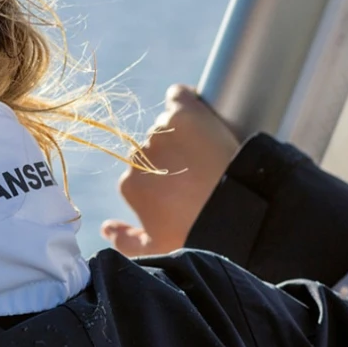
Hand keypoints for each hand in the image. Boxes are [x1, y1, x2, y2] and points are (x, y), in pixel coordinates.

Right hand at [100, 85, 242, 256]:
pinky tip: (196, 110)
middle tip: (200, 173)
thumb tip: (105, 228)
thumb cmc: (199, 235)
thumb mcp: (157, 250)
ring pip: (167, 126)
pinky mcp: (186, 113)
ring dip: (180, 134)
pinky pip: (178, 96)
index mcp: (131, 186)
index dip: (161, 182)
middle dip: (171, 159)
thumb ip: (125, 241)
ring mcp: (162, 132)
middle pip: (153, 149)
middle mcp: (140, 155)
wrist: (241, 212)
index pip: (139, 175)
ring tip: (207, 151)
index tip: (183, 190)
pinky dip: (184, 99)